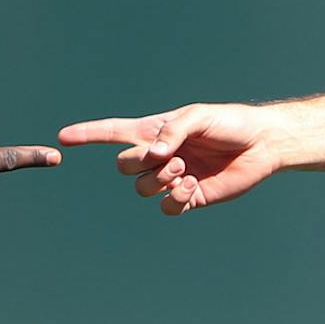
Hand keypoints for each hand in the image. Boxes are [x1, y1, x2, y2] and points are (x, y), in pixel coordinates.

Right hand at [58, 104, 281, 214]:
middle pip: (123, 166)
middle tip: (172, 156)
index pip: (114, 132)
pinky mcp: (189, 198)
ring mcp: (172, 178)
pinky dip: (174, 199)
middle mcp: (159, 156)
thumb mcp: (199, 116)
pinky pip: (166, 207)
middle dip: (139, 163)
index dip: (88, 135)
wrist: (261, 144)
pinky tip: (192, 186)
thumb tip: (154, 155)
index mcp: (155, 131)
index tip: (63, 137)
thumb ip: (173, 130)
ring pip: (141, 188)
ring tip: (185, 169)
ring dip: (160, 180)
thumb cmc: (230, 122)